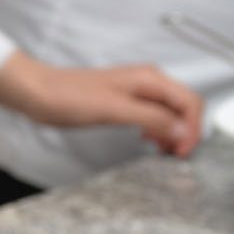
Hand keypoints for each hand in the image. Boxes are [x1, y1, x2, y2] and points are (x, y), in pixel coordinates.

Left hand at [0, 51, 201, 156]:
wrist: (40, 93)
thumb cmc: (71, 97)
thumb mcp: (116, 110)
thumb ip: (152, 119)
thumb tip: (183, 131)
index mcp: (150, 79)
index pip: (190, 102)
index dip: (193, 128)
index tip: (182, 151)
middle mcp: (148, 82)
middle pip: (184, 107)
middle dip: (185, 131)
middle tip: (174, 155)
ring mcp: (136, 92)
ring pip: (170, 113)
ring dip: (172, 132)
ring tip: (162, 150)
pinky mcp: (124, 102)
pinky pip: (153, 116)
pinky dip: (157, 130)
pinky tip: (147, 140)